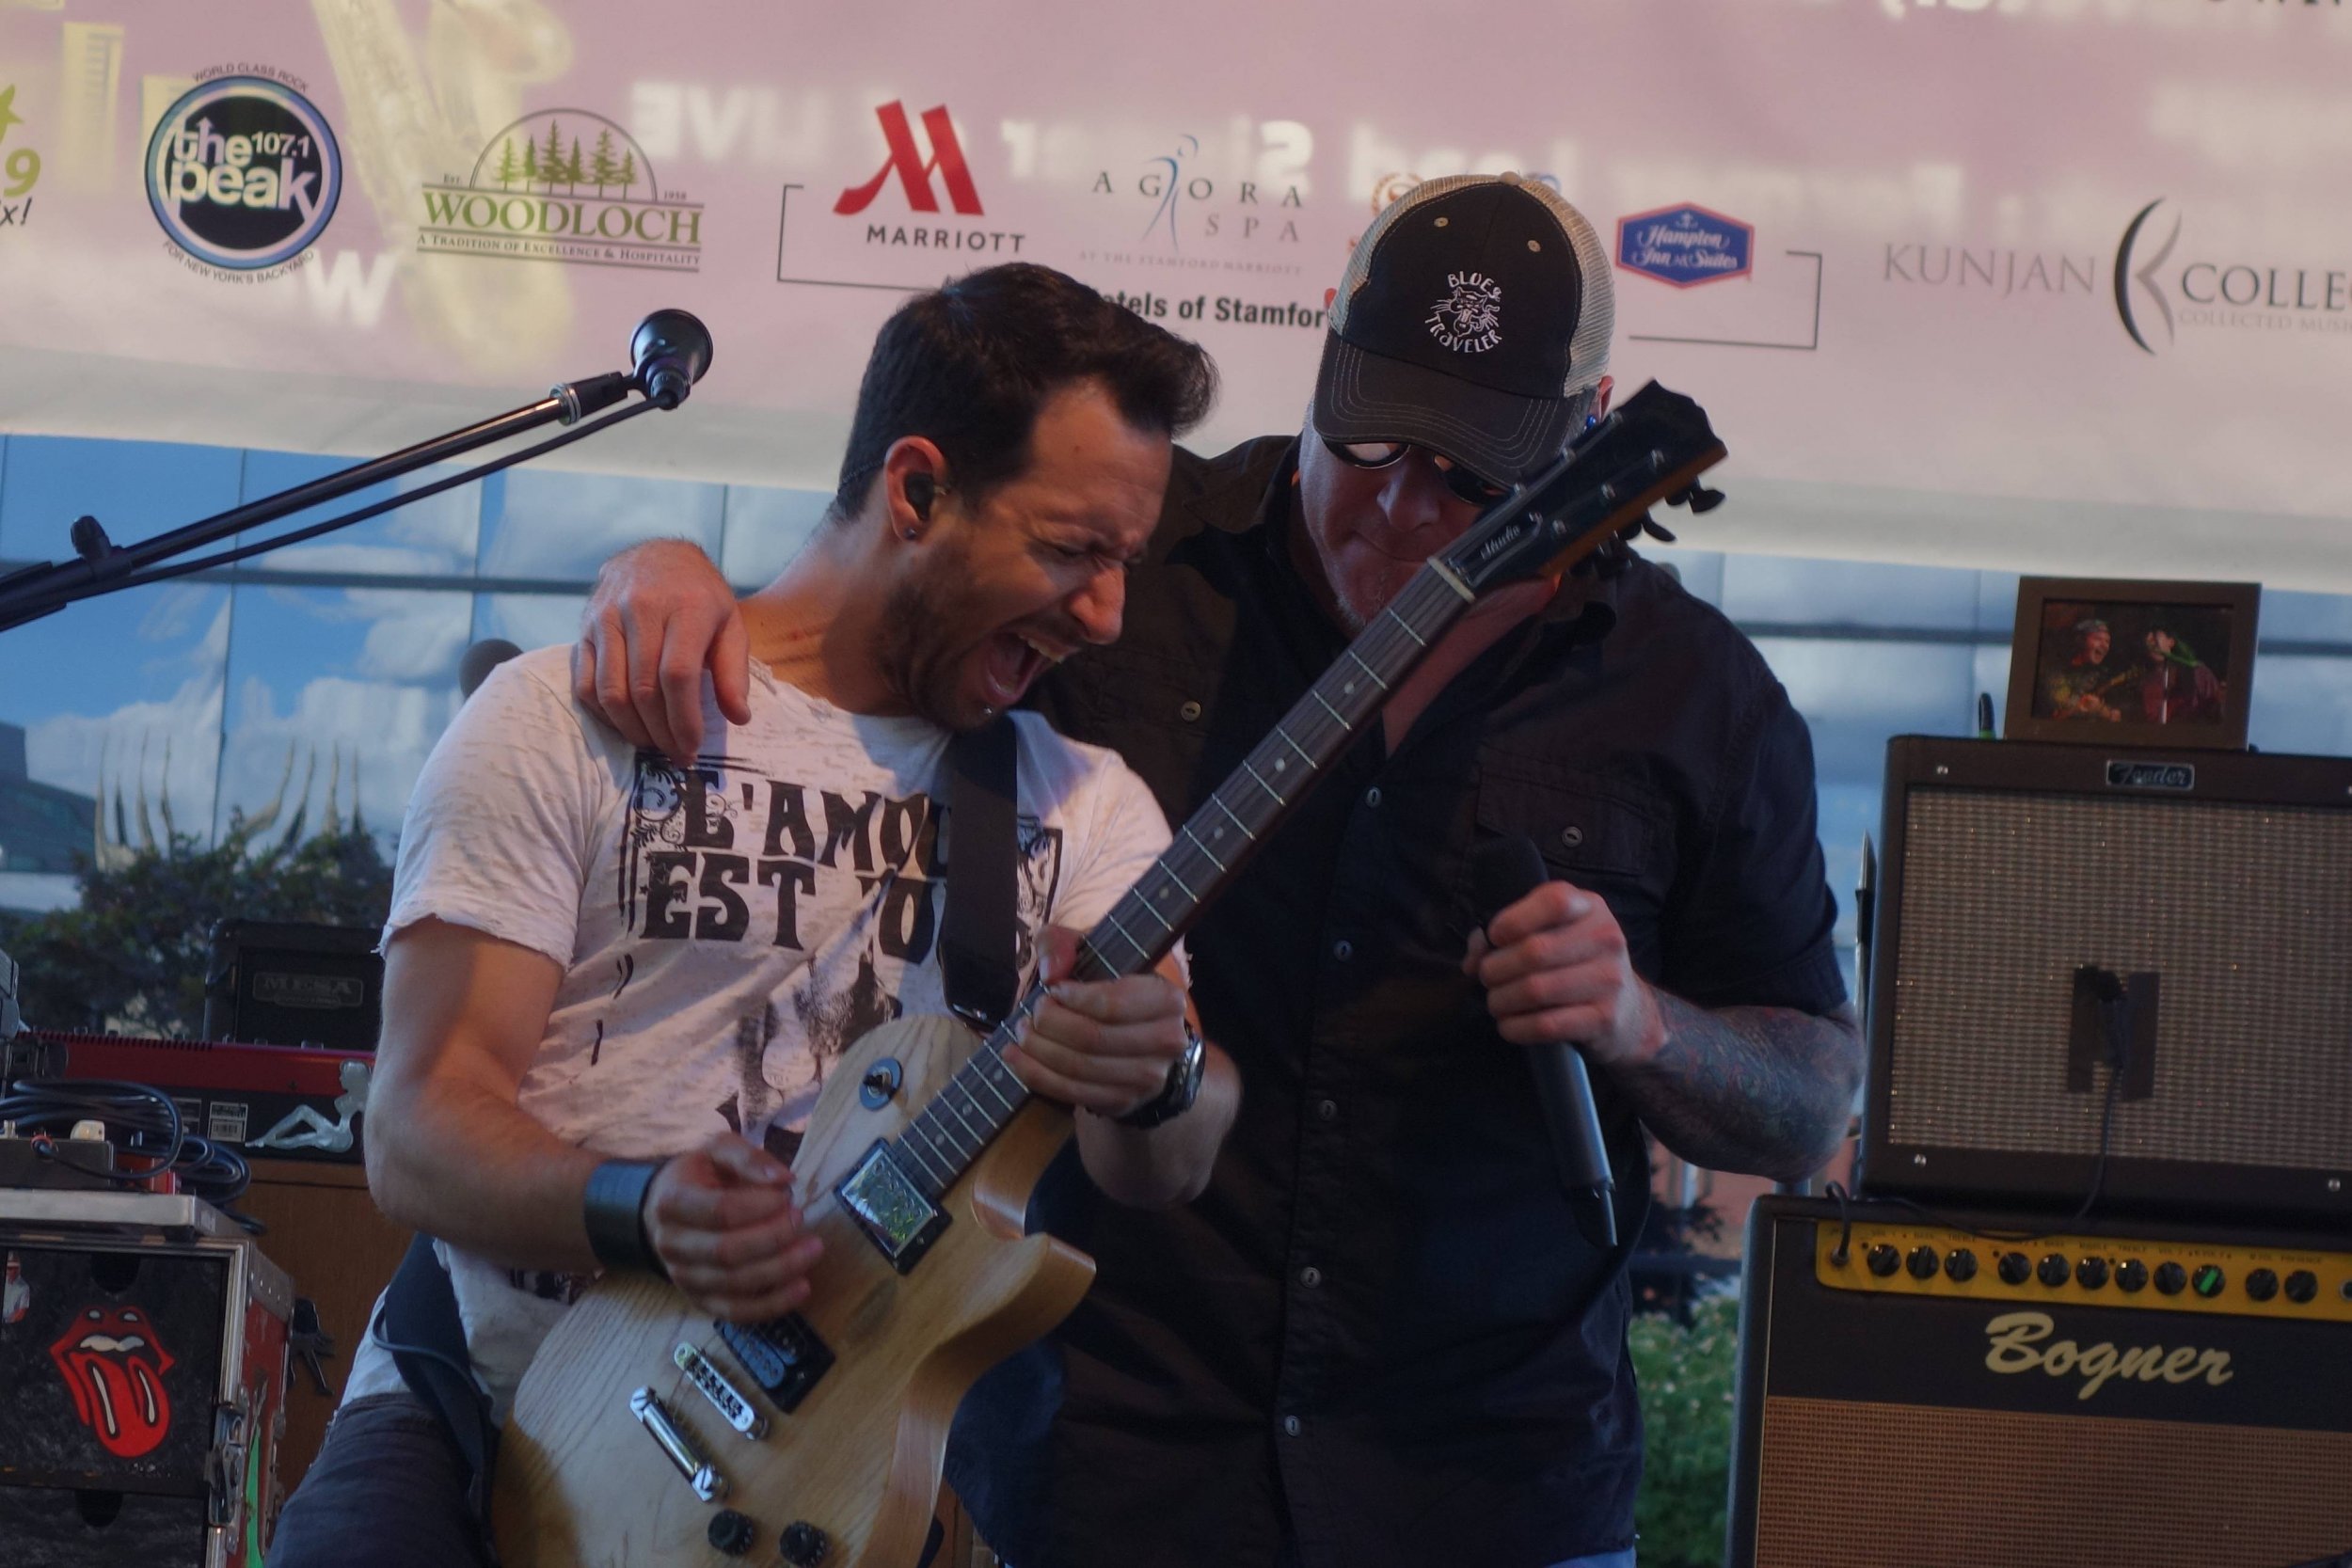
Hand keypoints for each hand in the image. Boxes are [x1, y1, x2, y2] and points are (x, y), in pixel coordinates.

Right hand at [572, 539, 749, 763]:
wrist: (654, 555)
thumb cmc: (699, 595)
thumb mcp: (730, 624)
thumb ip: (734, 672)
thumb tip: (738, 718)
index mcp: (685, 607)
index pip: (678, 675)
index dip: (684, 720)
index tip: (691, 748)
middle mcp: (640, 609)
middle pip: (642, 688)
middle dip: (660, 733)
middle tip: (675, 755)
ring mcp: (606, 617)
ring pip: (610, 690)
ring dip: (631, 729)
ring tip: (653, 744)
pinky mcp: (584, 628)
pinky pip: (585, 683)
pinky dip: (603, 714)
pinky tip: (625, 725)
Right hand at [641, 1133, 822, 1321]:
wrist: (664, 1211)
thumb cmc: (700, 1177)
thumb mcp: (718, 1152)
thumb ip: (749, 1158)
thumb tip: (785, 1179)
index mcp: (673, 1203)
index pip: (719, 1211)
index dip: (758, 1207)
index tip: (786, 1197)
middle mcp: (672, 1245)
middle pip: (726, 1252)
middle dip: (773, 1238)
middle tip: (802, 1219)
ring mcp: (683, 1277)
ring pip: (734, 1284)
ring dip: (780, 1270)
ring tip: (813, 1249)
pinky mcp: (700, 1300)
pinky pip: (735, 1312)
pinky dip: (771, 1305)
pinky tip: (802, 1288)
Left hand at [1004, 927, 1188, 1119]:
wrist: (1137, 1037)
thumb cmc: (1110, 988)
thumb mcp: (1091, 952)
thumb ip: (1062, 944)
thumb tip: (1052, 973)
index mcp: (1166, 999)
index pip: (1110, 1004)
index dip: (1071, 999)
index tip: (1052, 990)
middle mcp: (1166, 1041)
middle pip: (1091, 1038)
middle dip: (1048, 1025)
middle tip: (1030, 1015)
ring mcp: (1147, 1077)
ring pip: (1079, 1067)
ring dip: (1038, 1051)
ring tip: (1021, 1034)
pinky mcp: (1124, 1102)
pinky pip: (1072, 1092)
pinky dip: (1036, 1075)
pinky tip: (1017, 1058)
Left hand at [1463, 879, 1664, 1069]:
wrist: (1629, 1013)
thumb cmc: (1577, 965)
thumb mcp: (1555, 934)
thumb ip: (1512, 933)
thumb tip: (1475, 955)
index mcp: (1590, 908)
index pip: (1553, 900)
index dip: (1513, 919)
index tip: (1494, 938)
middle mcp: (1606, 938)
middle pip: (1534, 951)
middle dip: (1495, 968)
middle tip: (1486, 979)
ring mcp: (1609, 979)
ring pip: (1535, 990)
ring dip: (1501, 1000)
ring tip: (1496, 1003)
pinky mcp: (1604, 1019)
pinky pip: (1546, 1025)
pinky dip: (1516, 1027)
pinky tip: (1509, 1025)